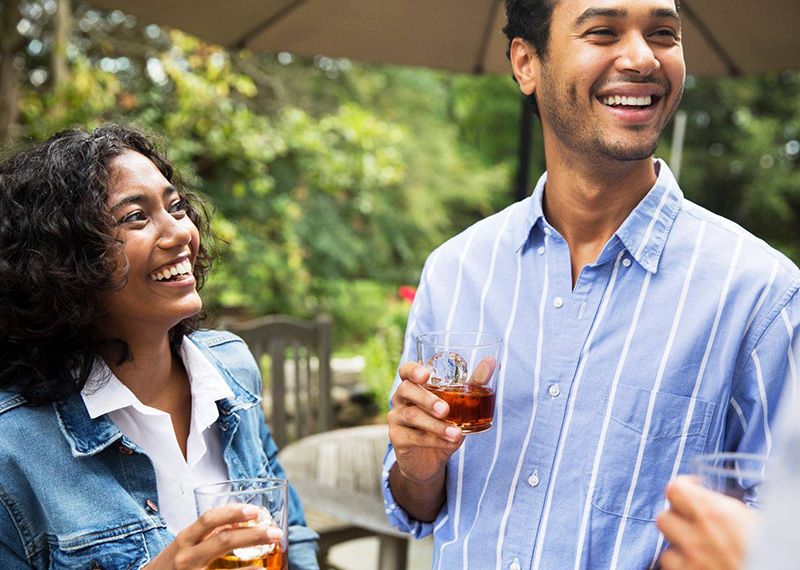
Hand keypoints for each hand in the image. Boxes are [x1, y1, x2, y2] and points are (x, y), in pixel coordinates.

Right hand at [145, 504, 281, 569]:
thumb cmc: (172, 565)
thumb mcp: (185, 545)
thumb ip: (208, 535)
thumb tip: (241, 522)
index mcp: (185, 539)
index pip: (209, 519)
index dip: (233, 512)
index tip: (255, 510)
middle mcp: (187, 557)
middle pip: (223, 541)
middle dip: (253, 535)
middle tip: (275, 533)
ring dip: (253, 565)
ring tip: (272, 556)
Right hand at [387, 362, 462, 484]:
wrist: (430, 459)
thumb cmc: (445, 423)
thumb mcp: (460, 403)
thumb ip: (474, 383)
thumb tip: (492, 361)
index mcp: (414, 384)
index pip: (406, 370)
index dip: (413, 370)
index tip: (426, 375)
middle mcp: (401, 398)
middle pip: (406, 390)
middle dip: (427, 399)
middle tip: (445, 410)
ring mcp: (397, 418)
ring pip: (412, 416)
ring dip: (436, 425)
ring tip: (456, 433)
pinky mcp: (397, 439)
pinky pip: (414, 437)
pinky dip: (434, 440)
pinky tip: (450, 443)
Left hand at [657, 476, 759, 569]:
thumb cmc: (780, 553)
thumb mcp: (759, 522)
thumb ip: (731, 511)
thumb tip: (720, 503)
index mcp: (716, 514)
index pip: (675, 490)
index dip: (683, 488)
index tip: (693, 490)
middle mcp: (698, 538)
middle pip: (663, 518)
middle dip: (676, 519)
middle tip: (693, 522)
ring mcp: (692, 564)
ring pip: (665, 550)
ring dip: (678, 549)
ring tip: (698, 551)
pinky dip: (683, 569)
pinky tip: (700, 568)